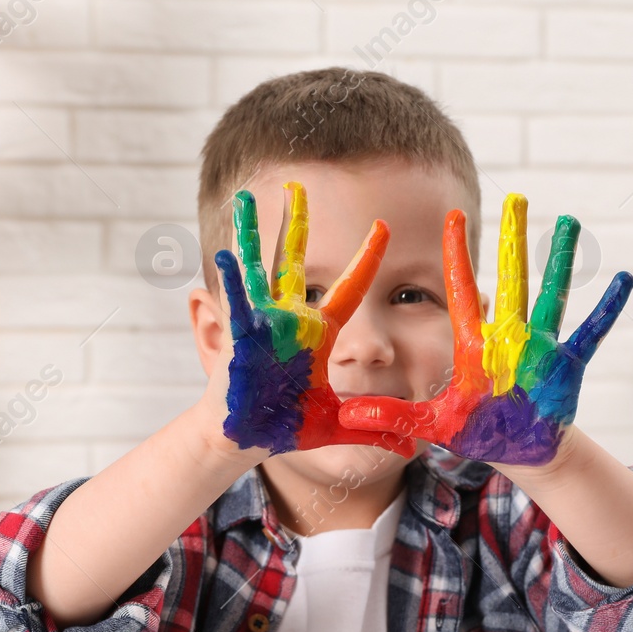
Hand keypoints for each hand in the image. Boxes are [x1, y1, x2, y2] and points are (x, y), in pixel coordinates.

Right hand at [215, 182, 413, 456]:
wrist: (246, 440)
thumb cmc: (285, 427)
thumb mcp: (335, 425)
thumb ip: (372, 430)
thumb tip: (409, 446)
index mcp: (318, 333)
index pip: (350, 288)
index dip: (367, 258)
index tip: (383, 225)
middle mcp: (290, 319)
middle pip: (296, 260)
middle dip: (297, 223)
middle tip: (298, 184)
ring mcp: (262, 324)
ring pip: (258, 268)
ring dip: (251, 233)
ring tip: (244, 198)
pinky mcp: (240, 337)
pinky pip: (234, 302)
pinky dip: (228, 278)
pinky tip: (223, 253)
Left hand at [338, 193, 632, 466]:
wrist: (518, 452)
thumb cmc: (477, 432)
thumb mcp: (431, 425)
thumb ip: (394, 418)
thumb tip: (349, 415)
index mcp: (474, 345)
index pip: (461, 291)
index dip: (456, 255)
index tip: (452, 216)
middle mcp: (508, 337)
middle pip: (511, 278)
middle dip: (512, 239)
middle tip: (516, 196)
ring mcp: (540, 348)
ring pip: (552, 294)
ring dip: (561, 260)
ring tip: (569, 222)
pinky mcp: (567, 367)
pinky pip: (591, 332)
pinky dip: (607, 308)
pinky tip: (623, 278)